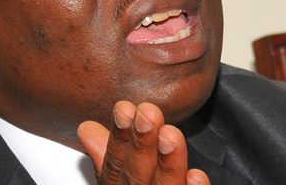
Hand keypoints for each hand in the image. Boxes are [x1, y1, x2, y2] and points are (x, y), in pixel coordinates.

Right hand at [77, 101, 209, 184]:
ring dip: (167, 165)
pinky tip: (197, 177)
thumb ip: (108, 161)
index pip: (114, 168)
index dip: (119, 139)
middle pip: (136, 179)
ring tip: (170, 135)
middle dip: (141, 146)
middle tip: (147, 114)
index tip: (124, 109)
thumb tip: (88, 128)